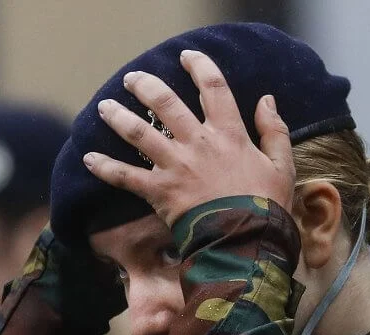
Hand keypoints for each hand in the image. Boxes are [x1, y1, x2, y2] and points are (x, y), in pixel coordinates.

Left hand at [83, 50, 294, 226]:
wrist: (245, 242)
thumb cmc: (266, 205)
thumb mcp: (281, 165)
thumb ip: (274, 130)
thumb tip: (266, 99)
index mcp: (229, 134)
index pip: (213, 88)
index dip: (199, 66)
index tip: (186, 56)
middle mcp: (198, 143)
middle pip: (166, 104)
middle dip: (145, 86)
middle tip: (131, 79)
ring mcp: (176, 166)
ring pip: (139, 134)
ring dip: (118, 118)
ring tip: (103, 107)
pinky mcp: (160, 191)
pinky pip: (126, 177)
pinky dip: (105, 168)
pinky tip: (88, 158)